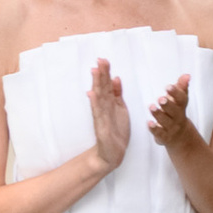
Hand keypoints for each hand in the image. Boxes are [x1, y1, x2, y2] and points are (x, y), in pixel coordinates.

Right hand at [86, 58, 130, 177]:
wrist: (112, 153)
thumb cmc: (116, 130)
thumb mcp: (121, 109)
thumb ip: (118, 94)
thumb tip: (116, 78)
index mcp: (110, 103)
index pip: (107, 85)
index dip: (105, 73)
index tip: (104, 60)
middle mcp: (104, 107)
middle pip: (102, 88)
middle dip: (101, 74)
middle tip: (100, 60)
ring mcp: (101, 116)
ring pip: (99, 97)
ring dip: (96, 84)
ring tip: (95, 71)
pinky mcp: (101, 126)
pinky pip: (98, 113)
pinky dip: (95, 103)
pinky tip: (92, 94)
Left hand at [147, 71, 201, 151]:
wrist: (181, 136)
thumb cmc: (177, 112)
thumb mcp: (180, 100)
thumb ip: (181, 87)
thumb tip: (187, 75)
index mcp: (181, 107)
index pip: (182, 99)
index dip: (176, 93)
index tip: (168, 87)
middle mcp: (178, 117)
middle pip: (174, 111)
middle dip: (168, 104)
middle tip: (160, 98)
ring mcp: (171, 128)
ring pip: (165, 122)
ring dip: (158, 114)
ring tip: (151, 107)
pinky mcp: (164, 136)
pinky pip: (159, 133)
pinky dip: (154, 128)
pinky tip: (149, 123)